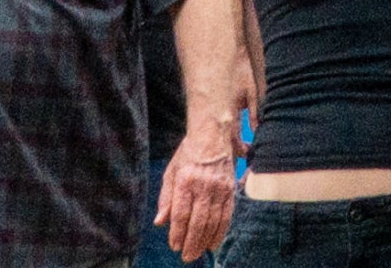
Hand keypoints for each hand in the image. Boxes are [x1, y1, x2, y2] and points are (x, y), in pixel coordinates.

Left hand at [162, 131, 240, 257]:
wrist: (213, 134)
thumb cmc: (188, 154)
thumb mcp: (171, 172)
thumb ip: (166, 199)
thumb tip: (159, 222)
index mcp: (185, 180)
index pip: (181, 214)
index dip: (177, 233)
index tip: (174, 246)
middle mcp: (204, 185)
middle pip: (198, 221)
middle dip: (191, 242)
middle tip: (186, 257)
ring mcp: (220, 188)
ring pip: (213, 221)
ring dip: (204, 241)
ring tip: (197, 253)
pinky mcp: (231, 189)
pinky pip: (226, 215)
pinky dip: (220, 232)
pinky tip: (213, 243)